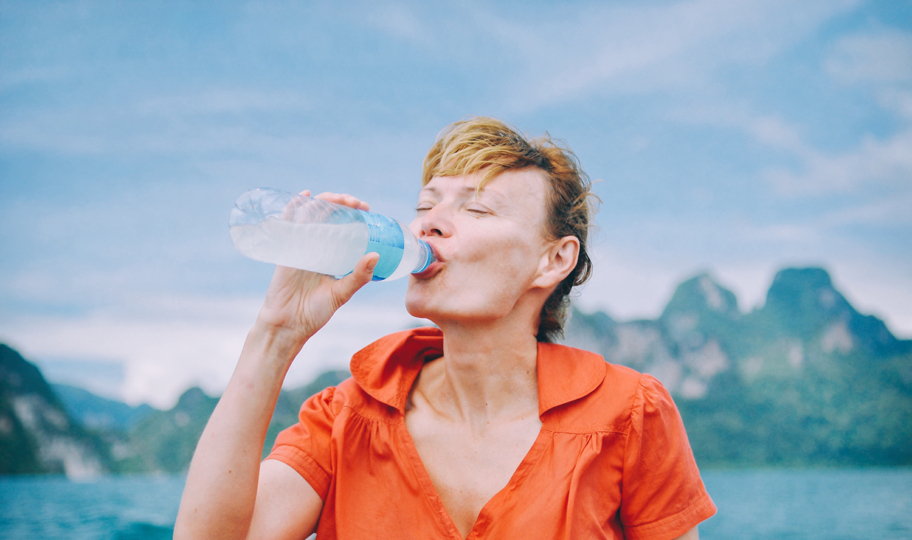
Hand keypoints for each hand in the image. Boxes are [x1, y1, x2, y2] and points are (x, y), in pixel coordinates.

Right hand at [254, 191, 379, 346]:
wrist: (288, 325)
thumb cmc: (315, 312)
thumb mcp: (342, 293)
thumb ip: (358, 276)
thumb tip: (375, 255)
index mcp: (332, 255)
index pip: (344, 226)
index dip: (354, 214)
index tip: (367, 209)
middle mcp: (316, 247)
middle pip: (329, 215)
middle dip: (343, 203)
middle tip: (357, 204)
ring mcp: (300, 246)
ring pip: (312, 214)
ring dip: (326, 201)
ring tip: (341, 199)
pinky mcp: (286, 249)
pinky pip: (288, 223)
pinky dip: (295, 206)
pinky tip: (305, 195)